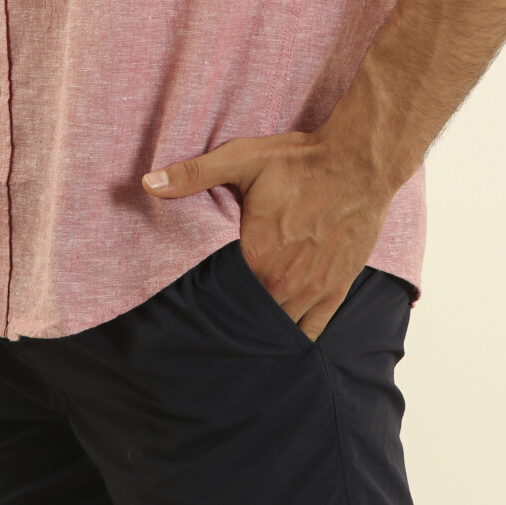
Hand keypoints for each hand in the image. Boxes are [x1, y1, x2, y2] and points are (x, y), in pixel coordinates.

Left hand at [142, 127, 391, 342]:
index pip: (221, 297)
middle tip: (210, 332)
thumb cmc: (299, 160)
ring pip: (279, 329)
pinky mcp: (336, 289)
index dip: (206, 304)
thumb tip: (147, 183)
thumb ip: (193, 174)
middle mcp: (284, 282)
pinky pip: (313, 330)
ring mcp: (313, 289)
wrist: (358, 162)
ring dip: (260, 332)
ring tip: (240, 339)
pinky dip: (295, 339)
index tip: (190, 311)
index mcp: (257, 256)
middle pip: (248, 318)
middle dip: (231, 322)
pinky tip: (279, 345)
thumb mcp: (242, 159)